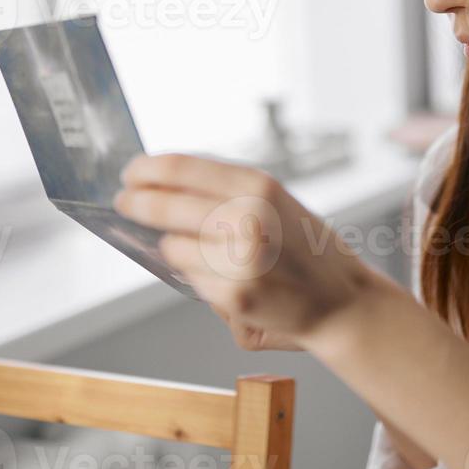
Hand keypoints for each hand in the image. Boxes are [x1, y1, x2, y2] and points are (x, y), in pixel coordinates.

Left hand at [113, 152, 375, 344]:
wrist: (343, 302)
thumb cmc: (307, 251)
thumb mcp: (275, 203)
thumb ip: (224, 193)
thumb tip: (161, 188)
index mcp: (257, 184)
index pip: (182, 166)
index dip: (147, 169)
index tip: (130, 172)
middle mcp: (248, 215)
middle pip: (165, 204)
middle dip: (137, 204)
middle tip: (124, 202)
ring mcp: (239, 256)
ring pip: (173, 247)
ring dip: (177, 250)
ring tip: (210, 256)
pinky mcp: (234, 294)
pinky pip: (191, 279)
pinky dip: (199, 278)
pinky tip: (225, 281)